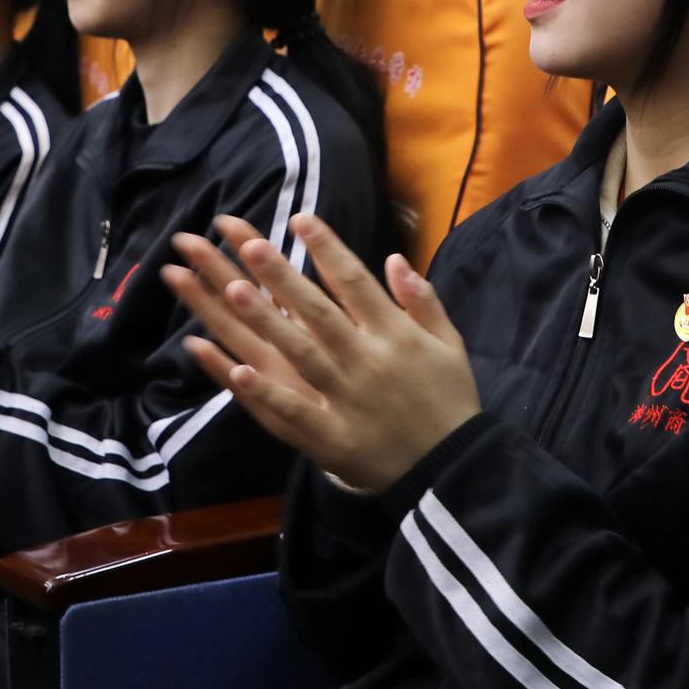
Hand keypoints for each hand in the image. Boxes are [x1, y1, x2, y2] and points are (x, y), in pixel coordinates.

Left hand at [165, 213, 479, 493]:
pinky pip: (294, 412)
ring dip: (266, 321)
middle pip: (317, 311)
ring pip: (299, 353)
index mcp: (395, 335)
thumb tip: (394, 258)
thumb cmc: (449, 401)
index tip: (299, 219)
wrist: (455, 469)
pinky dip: (266, 392)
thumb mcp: (449, 345)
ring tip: (233, 289)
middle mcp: (367, 361)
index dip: (326, 249)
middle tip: (249, 243)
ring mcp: (346, 399)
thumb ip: (423, 301)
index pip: (354, 283)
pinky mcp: (332, 438)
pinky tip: (236, 371)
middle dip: (283, 276)